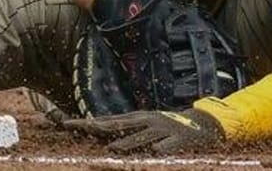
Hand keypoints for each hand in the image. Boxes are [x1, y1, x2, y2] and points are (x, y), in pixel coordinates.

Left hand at [62, 109, 223, 153]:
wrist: (204, 125)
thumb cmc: (168, 128)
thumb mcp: (146, 125)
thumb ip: (126, 130)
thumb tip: (101, 133)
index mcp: (138, 118)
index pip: (108, 121)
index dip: (88, 123)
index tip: (67, 124)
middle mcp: (148, 121)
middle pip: (120, 125)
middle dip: (100, 127)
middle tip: (83, 129)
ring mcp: (163, 129)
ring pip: (143, 137)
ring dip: (128, 143)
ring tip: (113, 150)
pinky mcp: (180, 140)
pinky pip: (167, 147)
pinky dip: (159, 150)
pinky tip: (153, 154)